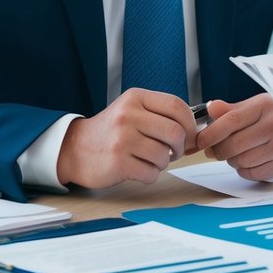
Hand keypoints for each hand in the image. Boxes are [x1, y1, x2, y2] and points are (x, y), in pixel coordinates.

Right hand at [56, 89, 195, 186]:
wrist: (75, 148)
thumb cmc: (112, 131)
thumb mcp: (132, 110)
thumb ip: (160, 114)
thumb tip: (197, 129)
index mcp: (135, 98)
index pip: (177, 106)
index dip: (190, 123)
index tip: (190, 134)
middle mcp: (128, 115)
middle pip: (175, 132)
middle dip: (180, 147)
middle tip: (173, 152)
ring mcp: (122, 138)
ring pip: (165, 155)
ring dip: (163, 162)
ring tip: (150, 159)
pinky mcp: (118, 162)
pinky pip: (151, 173)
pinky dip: (150, 174)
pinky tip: (139, 169)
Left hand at [194, 93, 272, 180]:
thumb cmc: (256, 121)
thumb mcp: (242, 110)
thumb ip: (225, 111)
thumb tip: (210, 109)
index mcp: (264, 104)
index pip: (232, 120)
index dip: (212, 133)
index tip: (200, 141)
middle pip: (235, 143)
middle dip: (219, 150)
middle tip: (213, 150)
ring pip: (242, 160)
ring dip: (231, 160)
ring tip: (235, 153)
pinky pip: (250, 172)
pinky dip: (243, 170)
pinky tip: (248, 160)